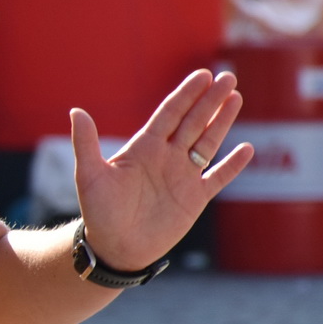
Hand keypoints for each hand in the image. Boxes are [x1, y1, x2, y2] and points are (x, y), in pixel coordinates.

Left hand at [72, 70, 254, 270]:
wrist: (114, 248)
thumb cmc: (98, 212)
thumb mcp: (89, 176)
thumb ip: (86, 144)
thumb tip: (76, 111)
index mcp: (143, 148)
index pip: (169, 114)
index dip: (186, 94)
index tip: (202, 75)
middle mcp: (166, 156)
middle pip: (192, 121)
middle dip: (210, 100)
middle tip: (228, 77)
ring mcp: (182, 176)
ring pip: (207, 142)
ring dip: (222, 121)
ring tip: (236, 98)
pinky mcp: (195, 198)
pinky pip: (218, 177)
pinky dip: (232, 165)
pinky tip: (246, 148)